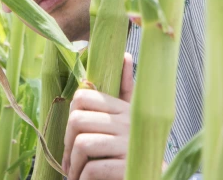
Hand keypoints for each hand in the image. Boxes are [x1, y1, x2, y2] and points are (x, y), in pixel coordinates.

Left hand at [61, 53, 134, 179]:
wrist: (155, 178)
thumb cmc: (135, 149)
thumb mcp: (132, 118)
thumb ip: (125, 89)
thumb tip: (125, 54)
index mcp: (125, 108)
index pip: (84, 96)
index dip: (72, 113)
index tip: (73, 133)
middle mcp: (127, 123)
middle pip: (77, 120)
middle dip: (67, 143)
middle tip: (69, 159)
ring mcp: (128, 145)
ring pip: (82, 144)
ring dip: (73, 165)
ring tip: (75, 174)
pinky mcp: (128, 166)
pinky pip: (93, 168)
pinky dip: (82, 178)